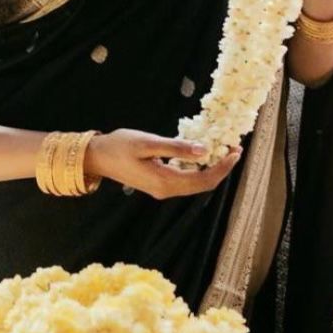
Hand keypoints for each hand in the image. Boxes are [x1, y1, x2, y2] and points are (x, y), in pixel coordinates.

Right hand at [87, 130, 241, 199]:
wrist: (97, 157)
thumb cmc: (119, 146)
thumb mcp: (148, 143)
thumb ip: (176, 147)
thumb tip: (204, 150)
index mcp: (165, 181)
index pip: (203, 180)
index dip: (223, 167)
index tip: (235, 151)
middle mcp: (166, 190)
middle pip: (202, 185)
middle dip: (221, 168)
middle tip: (234, 149)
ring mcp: (162, 189)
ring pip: (195, 183)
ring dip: (211, 168)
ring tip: (223, 149)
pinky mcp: (159, 183)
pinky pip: (185, 179)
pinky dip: (198, 168)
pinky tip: (201, 154)